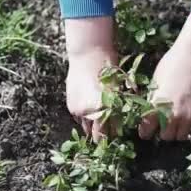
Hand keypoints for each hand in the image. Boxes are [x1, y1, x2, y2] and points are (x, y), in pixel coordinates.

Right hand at [64, 17, 116, 141]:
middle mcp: (87, 113)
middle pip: (94, 134)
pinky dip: (85, 117)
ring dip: (93, 125)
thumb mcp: (118, 90)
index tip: (117, 134)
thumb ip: (118, 110)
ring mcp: (77, 110)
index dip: (112, 136)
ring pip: (85, 126)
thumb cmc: (108, 69)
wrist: (87, 54)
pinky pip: (78, 118)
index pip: (105, 134)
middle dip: (102, 133)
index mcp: (102, 110)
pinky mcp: (70, 105)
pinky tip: (91, 108)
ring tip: (101, 116)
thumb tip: (120, 124)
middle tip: (109, 128)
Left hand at [139, 13, 190, 140]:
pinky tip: (186, 114)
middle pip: (165, 137)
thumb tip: (151, 112)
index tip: (146, 133)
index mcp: (156, 106)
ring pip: (179, 136)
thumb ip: (154, 100)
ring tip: (175, 123)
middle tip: (163, 125)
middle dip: (163, 132)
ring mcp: (187, 116)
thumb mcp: (156, 82)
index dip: (145, 132)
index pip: (147, 129)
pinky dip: (188, 125)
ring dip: (176, 131)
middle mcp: (171, 115)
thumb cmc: (172, 65)